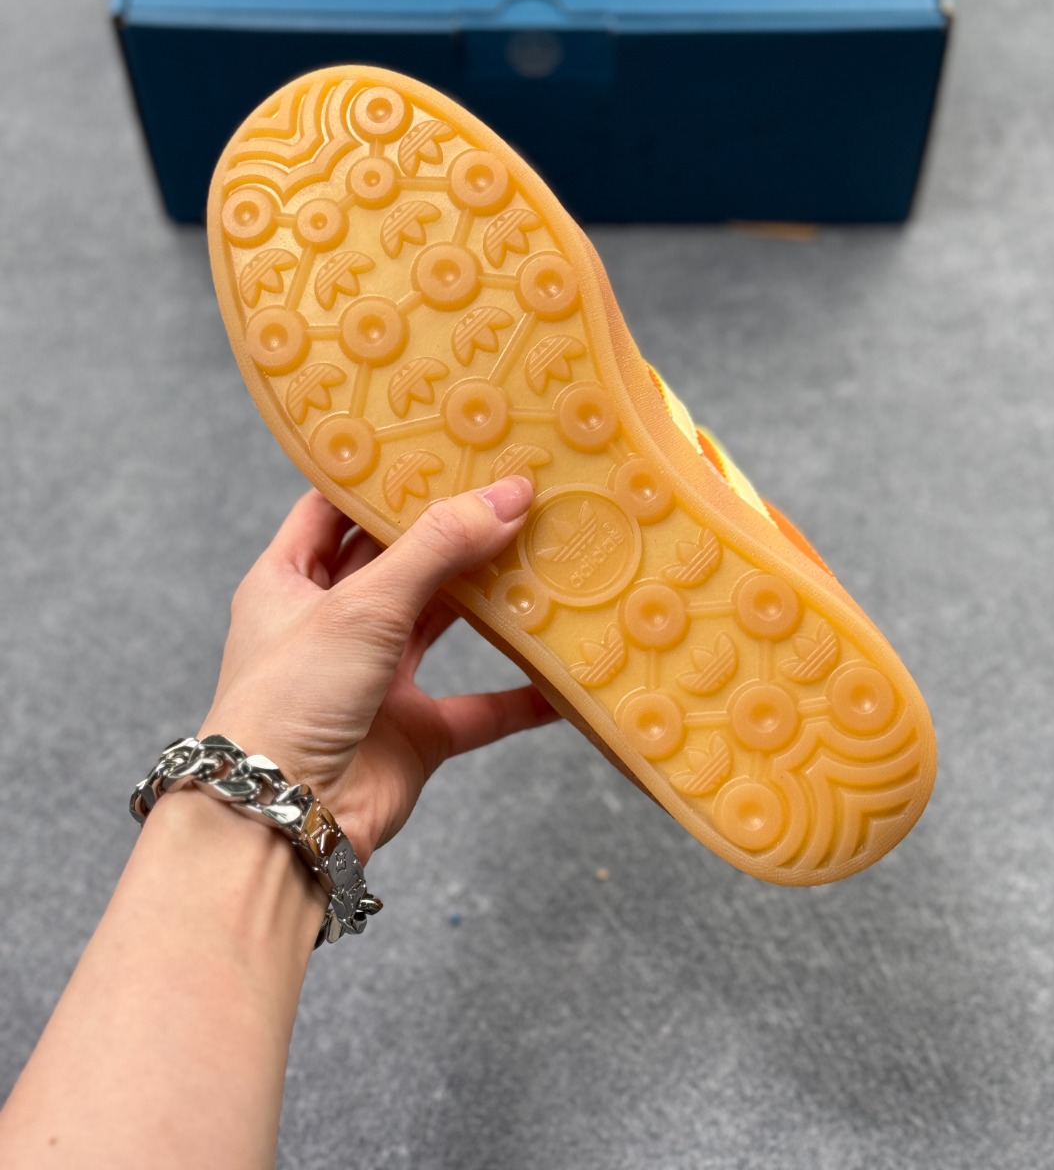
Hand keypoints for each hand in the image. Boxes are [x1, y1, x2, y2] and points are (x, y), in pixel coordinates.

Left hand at [198, 476, 557, 861]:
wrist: (281, 822)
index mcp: (288, 581)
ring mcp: (373, 680)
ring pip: (442, 624)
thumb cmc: (289, 700)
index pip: (334, 508)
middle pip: (400, 561)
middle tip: (510, 487)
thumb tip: (510, 495)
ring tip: (543, 554)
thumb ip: (438, 547)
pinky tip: (564, 674)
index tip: (436, 440)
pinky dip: (521, 694)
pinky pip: (480, 706)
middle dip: (451, 530)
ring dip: (489, 599)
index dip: (380, 475)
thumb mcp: (361, 604)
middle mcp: (330, 625)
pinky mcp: (413, 733)